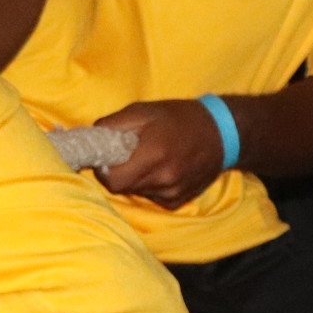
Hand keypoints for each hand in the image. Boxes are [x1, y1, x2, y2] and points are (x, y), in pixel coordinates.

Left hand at [90, 99, 226, 208]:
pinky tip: (161, 169)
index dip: (103, 168)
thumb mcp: (143, 110)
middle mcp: (163, 178)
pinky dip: (149, 185)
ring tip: (148, 158)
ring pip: (135, 192)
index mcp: (153, 153)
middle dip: (117, 172)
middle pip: (120, 187)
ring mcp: (171, 193)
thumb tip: (91, 139)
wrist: (222, 133)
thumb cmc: (178, 117)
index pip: (111, 179)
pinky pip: (150, 197)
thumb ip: (113, 125)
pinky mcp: (177, 202)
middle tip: (125, 155)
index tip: (106, 156)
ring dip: (134, 178)